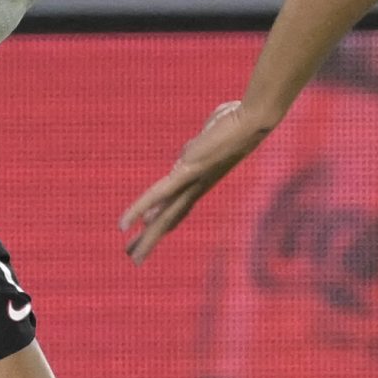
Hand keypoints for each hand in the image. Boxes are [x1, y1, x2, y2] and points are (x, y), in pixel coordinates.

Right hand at [120, 99, 278, 262]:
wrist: (253, 121)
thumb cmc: (236, 119)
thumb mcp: (208, 138)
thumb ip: (194, 148)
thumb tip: (184, 156)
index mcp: (201, 180)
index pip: (179, 207)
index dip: (164, 221)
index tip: (148, 230)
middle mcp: (197, 187)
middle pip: (170, 219)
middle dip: (152, 238)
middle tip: (136, 259)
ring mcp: (192, 182)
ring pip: (163, 216)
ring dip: (147, 237)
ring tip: (133, 256)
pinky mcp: (186, 172)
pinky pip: (157, 194)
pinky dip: (139, 210)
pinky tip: (124, 224)